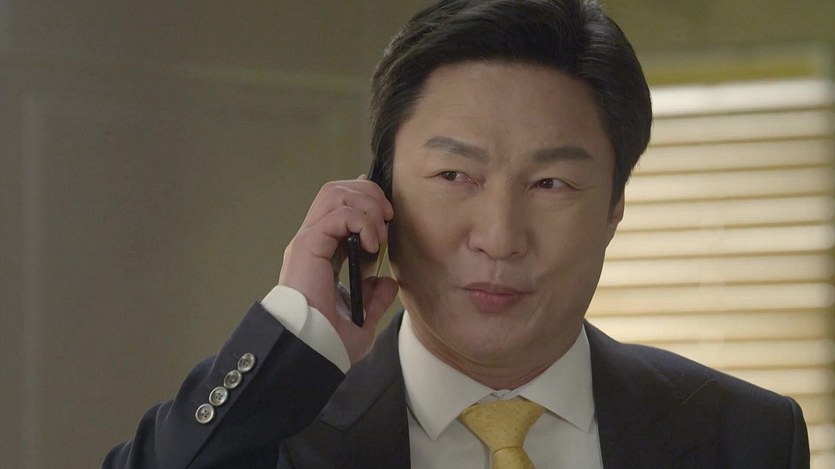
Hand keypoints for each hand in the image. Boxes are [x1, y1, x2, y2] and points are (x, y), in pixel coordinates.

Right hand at [278, 177, 398, 363]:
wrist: (311, 351)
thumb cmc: (328, 341)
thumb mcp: (361, 319)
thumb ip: (374, 299)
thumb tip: (388, 283)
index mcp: (320, 254)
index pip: (339, 206)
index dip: (365, 199)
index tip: (386, 214)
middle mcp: (312, 241)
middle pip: (337, 190)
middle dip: (369, 195)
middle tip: (387, 219)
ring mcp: (308, 241)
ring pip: (336, 193)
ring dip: (366, 206)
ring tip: (379, 233)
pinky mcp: (308, 245)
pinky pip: (339, 214)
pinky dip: (361, 222)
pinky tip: (371, 244)